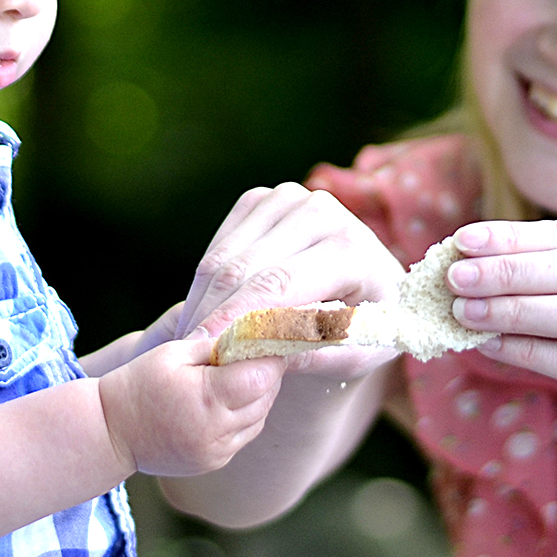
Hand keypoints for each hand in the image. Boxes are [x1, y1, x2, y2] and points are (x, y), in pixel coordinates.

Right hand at [96, 336, 290, 477]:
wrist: (111, 432)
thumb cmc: (139, 384)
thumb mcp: (172, 353)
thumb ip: (214, 345)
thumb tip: (248, 336)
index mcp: (207, 397)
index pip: (262, 375)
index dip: (269, 356)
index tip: (265, 341)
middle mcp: (217, 430)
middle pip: (266, 397)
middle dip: (266, 374)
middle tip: (256, 354)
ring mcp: (217, 451)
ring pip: (259, 418)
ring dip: (257, 396)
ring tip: (239, 377)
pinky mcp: (215, 462)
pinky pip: (244, 435)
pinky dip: (244, 417)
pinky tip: (227, 402)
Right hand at [178, 183, 405, 379]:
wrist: (367, 292)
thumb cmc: (364, 332)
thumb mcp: (352, 357)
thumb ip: (312, 354)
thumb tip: (259, 350)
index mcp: (353, 249)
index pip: (279, 284)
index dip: (237, 317)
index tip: (206, 350)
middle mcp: (322, 211)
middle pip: (244, 269)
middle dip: (211, 315)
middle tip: (190, 356)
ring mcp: (289, 199)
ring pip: (223, 257)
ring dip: (201, 302)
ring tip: (193, 343)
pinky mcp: (262, 200)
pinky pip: (217, 245)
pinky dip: (204, 283)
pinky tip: (204, 315)